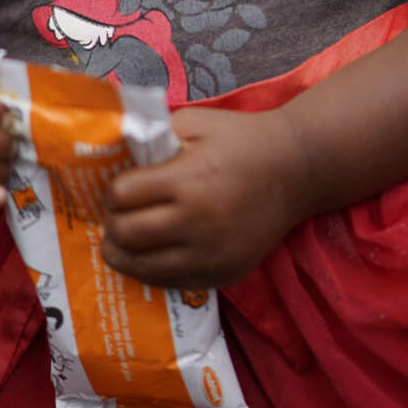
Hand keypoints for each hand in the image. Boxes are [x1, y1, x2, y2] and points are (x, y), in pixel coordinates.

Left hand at [100, 105, 304, 288]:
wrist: (296, 170)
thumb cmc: (241, 140)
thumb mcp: (195, 124)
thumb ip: (153, 135)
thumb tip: (111, 151)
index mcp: (188, 180)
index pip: (122, 196)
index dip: (112, 190)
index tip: (118, 186)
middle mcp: (197, 224)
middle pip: (126, 236)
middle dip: (112, 223)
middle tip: (116, 213)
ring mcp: (211, 256)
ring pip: (142, 269)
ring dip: (123, 253)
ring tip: (123, 239)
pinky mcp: (223, 276)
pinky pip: (170, 283)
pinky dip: (151, 270)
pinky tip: (151, 253)